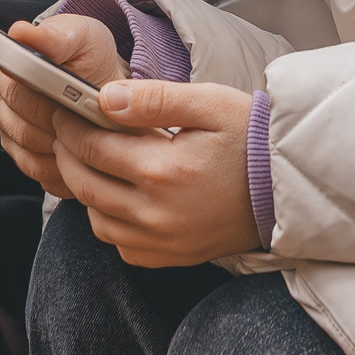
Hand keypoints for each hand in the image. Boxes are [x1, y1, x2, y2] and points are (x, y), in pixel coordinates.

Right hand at [0, 14, 125, 199]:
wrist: (107, 86)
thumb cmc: (90, 58)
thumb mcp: (80, 37)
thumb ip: (53, 35)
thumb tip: (20, 32)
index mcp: (6, 70)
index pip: (14, 93)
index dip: (44, 101)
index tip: (69, 101)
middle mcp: (1, 104)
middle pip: (23, 129)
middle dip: (59, 126)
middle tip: (86, 117)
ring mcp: (11, 135)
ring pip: (31, 157)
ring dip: (63, 149)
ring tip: (87, 134)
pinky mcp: (25, 160)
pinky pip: (41, 175)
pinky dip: (65, 168)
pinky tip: (83, 153)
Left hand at [54, 79, 260, 266]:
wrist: (289, 187)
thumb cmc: (252, 140)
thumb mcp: (210, 104)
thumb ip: (155, 99)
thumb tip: (107, 97)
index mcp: (163, 170)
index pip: (91, 147)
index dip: (70, 126)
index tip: (64, 111)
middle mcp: (157, 213)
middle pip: (85, 185)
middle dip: (67, 155)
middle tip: (66, 133)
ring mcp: (164, 242)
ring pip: (97, 221)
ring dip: (85, 190)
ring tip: (91, 162)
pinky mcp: (173, 257)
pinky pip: (122, 247)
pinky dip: (110, 223)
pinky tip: (119, 198)